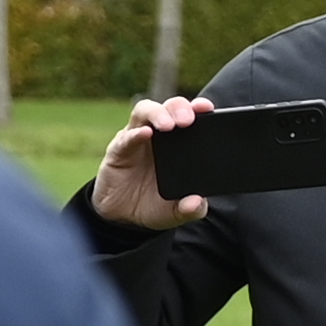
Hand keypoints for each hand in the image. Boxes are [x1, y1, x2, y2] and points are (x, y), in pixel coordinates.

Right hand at [91, 94, 209, 228]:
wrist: (122, 219)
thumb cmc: (153, 206)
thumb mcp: (177, 212)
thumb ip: (192, 209)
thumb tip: (197, 203)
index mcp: (179, 144)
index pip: (190, 117)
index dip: (199, 109)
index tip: (208, 108)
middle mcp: (158, 136)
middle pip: (168, 107)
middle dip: (180, 108)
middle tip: (188, 121)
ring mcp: (136, 140)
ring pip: (145, 111)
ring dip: (157, 113)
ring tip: (168, 126)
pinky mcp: (117, 151)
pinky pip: (125, 137)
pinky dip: (135, 134)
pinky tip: (145, 134)